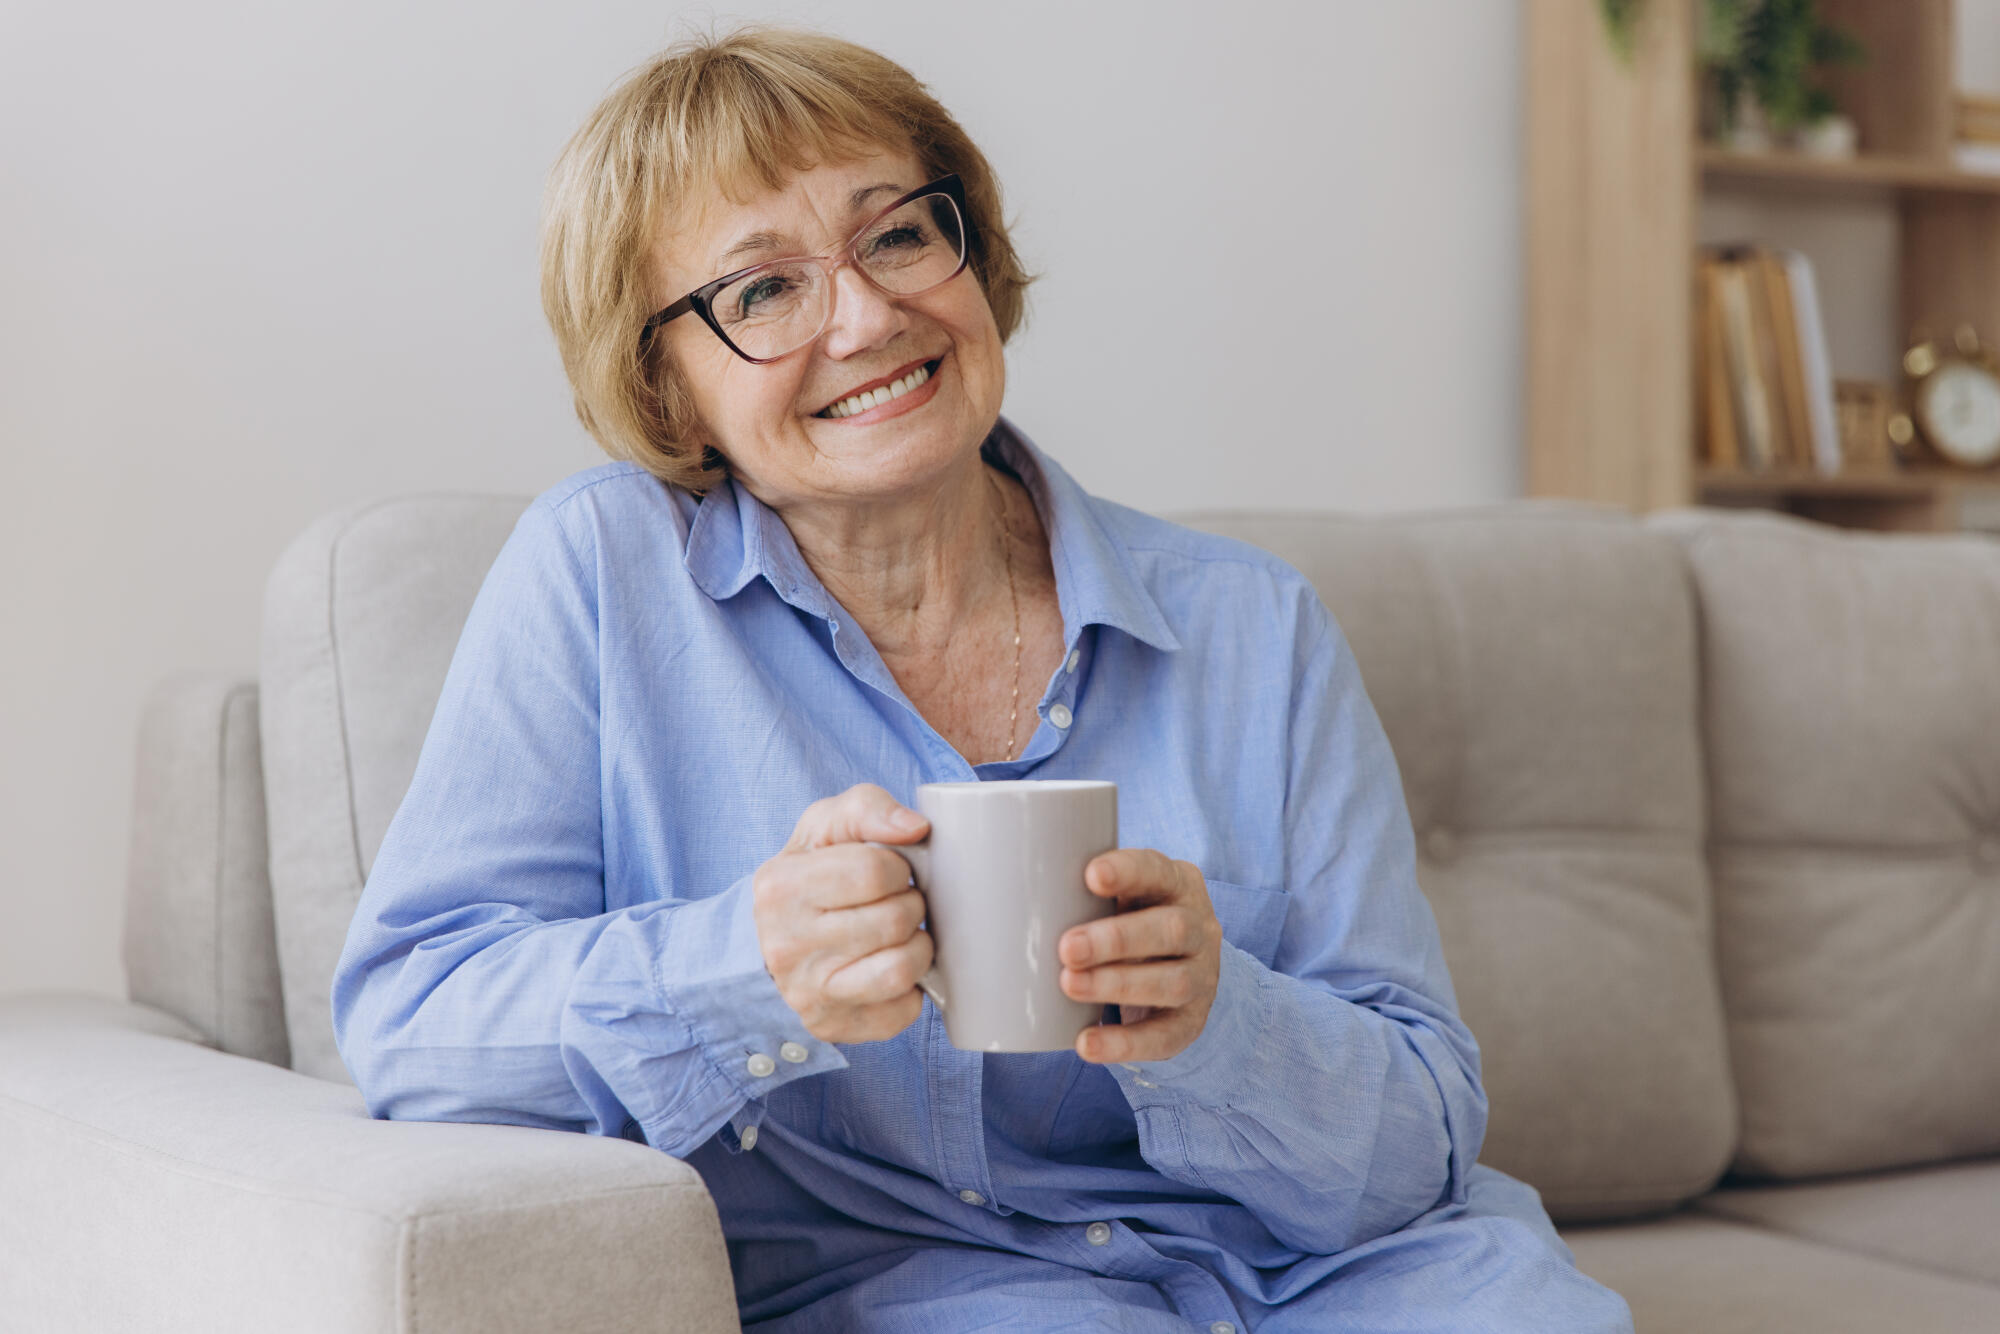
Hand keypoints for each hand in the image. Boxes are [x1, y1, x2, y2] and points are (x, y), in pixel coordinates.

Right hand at [751, 783, 933, 1044]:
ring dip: (918, 948)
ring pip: (901, 970)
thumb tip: (917, 828)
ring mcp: (809, 993)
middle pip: (895, 920)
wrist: (766, 942)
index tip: (889, 872)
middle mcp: (787, 945)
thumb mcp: (824, 827)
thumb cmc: (808, 878)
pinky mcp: (833, 1027)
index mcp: (781, 888)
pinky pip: (903, 1012)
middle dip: (910, 905)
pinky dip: (911, 990)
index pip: (875, 871)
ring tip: (902, 936)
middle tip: (898, 903)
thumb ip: (868, 809)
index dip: (898, 868)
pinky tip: (891, 969)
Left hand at [1058, 849, 1221, 1063]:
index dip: (1129, 872)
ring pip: (1173, 982)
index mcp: (1178, 885)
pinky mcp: (1192, 1022)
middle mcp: (1200, 928)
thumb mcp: (1121, 896)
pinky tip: (1086, 1043)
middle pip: (1171, 929)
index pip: (1160, 871)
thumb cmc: (1130, 920)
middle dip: (1117, 939)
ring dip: (1118, 985)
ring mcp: (1203, 977)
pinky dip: (1124, 1044)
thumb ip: (1085, 891)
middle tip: (1068, 948)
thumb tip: (1011, 898)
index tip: (1091, 875)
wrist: (1178, 968)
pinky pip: (1165, 1036)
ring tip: (1070, 986)